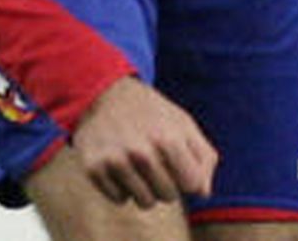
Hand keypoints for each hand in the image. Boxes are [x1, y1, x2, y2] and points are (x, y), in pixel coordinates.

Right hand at [70, 76, 218, 207]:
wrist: (106, 95)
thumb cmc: (153, 113)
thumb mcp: (184, 123)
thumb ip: (204, 156)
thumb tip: (204, 192)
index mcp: (168, 139)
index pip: (191, 184)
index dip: (189, 178)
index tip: (182, 166)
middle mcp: (141, 152)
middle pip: (168, 196)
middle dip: (168, 183)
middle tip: (159, 163)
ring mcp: (115, 162)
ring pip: (144, 202)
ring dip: (146, 189)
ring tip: (141, 166)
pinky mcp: (94, 169)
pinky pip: (119, 199)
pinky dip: (123, 188)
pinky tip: (122, 167)